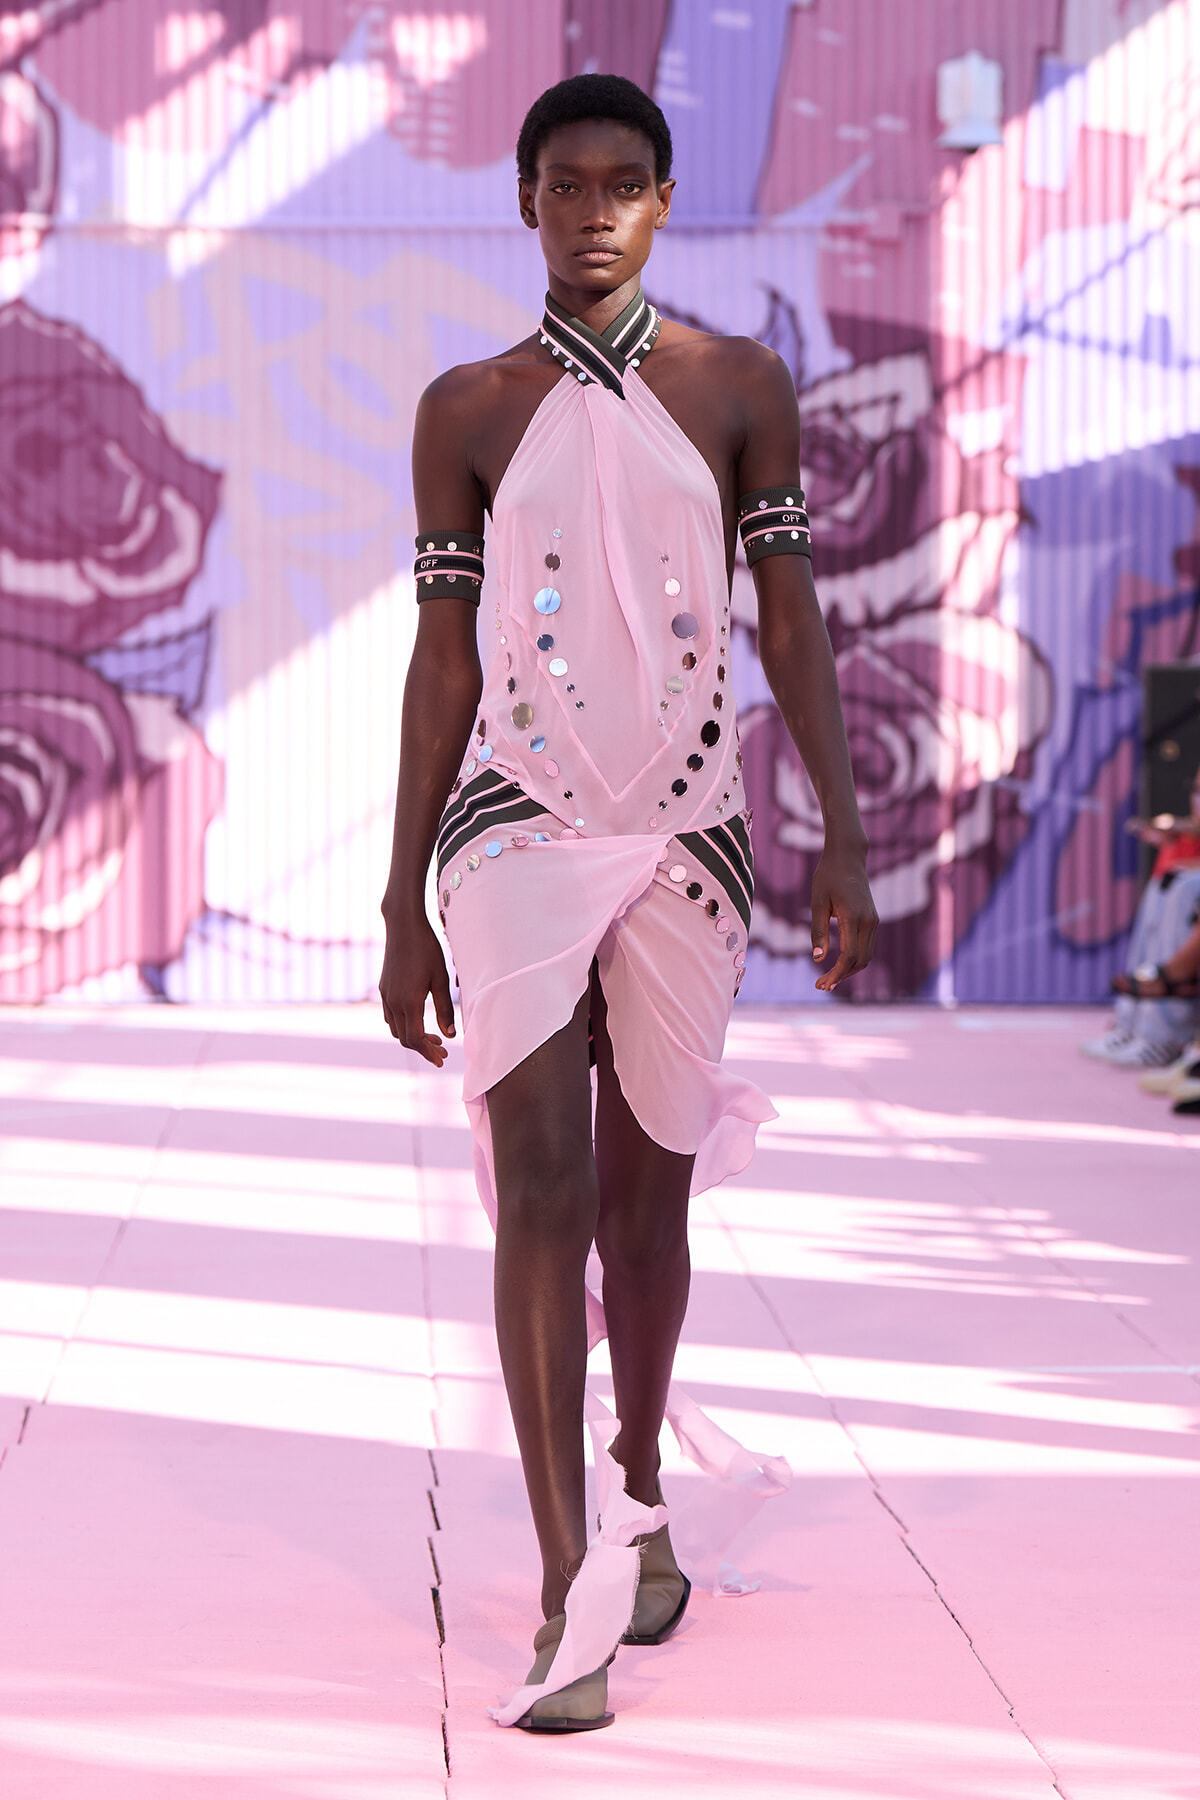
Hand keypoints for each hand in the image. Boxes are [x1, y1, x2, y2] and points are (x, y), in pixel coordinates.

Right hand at [379, 914, 455, 1065]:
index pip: (415, 1039)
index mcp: (408, 1002)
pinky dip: (404, 1025)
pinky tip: (418, 1020)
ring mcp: (386, 995)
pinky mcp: (384, 988)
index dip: (428, 1052)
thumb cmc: (426, 950)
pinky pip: (390, 1016)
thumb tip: (450, 1034)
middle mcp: (393, 1002)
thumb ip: (445, 1009)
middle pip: (404, 1038)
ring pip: (396, 1029)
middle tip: (443, 1050)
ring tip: (434, 1036)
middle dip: (423, 1048)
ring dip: (413, 1037)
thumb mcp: (441, 979)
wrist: (403, 926)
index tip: (442, 1059)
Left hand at [810, 846, 877, 990]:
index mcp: (854, 917)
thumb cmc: (827, 877)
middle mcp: (869, 922)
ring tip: (828, 979)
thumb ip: (818, 931)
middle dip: (841, 977)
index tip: (821, 984)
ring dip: (848, 971)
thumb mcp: (817, 903)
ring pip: (866, 957)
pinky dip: (854, 960)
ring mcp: (874, 921)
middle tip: (821, 986)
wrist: (847, 857)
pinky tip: (838, 965)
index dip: (836, 974)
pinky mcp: (873, 920)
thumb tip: (818, 959)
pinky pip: (866, 947)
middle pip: (860, 962)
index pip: (849, 956)